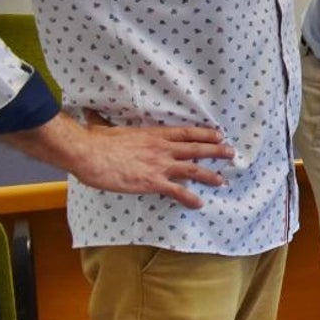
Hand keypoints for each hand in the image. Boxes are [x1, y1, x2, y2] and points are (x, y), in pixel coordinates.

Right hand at [58, 111, 232, 209]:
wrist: (88, 153)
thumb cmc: (94, 141)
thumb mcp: (105, 128)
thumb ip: (105, 123)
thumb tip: (92, 116)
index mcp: (153, 135)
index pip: (186, 133)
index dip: (204, 134)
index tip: (218, 135)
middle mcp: (161, 148)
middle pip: (196, 149)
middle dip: (216, 151)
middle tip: (231, 153)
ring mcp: (159, 165)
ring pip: (193, 169)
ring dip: (210, 175)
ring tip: (222, 180)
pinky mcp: (152, 181)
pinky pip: (176, 191)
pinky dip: (189, 198)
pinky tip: (198, 203)